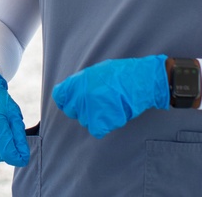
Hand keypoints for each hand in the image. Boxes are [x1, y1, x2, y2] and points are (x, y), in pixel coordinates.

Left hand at [52, 54, 168, 138]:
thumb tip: (74, 94)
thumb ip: (82, 83)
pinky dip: (104, 126)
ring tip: (109, 107)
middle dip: (82, 109)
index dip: (66, 100)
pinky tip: (113, 115)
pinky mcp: (101, 121)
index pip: (59, 96)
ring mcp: (90, 109)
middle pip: (72, 111)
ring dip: (95, 117)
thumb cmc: (121, 74)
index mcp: (77, 81)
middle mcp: (80, 96)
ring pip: (85, 121)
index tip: (73, 102)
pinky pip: (96, 130)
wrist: (142, 79)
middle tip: (97, 104)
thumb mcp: (96, 72)